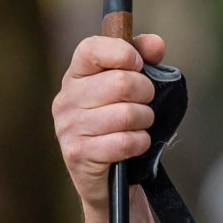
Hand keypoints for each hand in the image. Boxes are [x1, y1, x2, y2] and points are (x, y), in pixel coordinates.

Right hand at [50, 31, 166, 222]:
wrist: (108, 179)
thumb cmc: (120, 126)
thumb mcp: (132, 90)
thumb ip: (143, 60)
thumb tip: (156, 44)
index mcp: (76, 75)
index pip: (92, 49)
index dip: (123, 53)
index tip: (139, 65)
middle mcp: (66, 98)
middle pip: (120, 83)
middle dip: (146, 93)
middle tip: (146, 103)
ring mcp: (68, 127)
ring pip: (126, 114)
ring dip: (145, 121)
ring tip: (141, 125)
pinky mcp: (78, 153)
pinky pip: (123, 142)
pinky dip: (139, 143)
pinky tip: (136, 144)